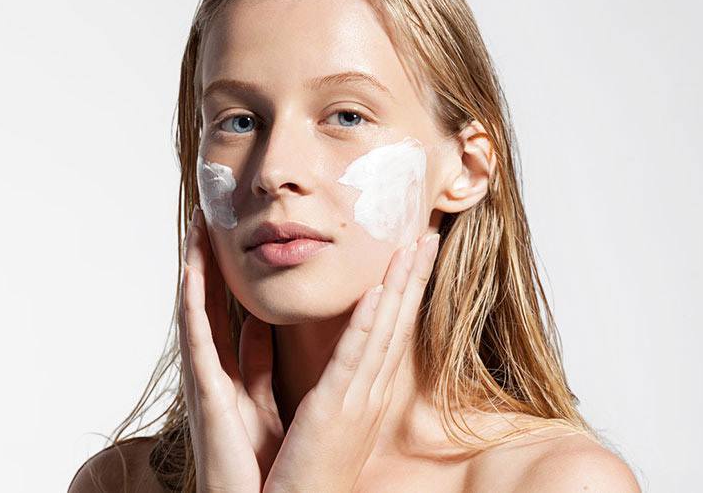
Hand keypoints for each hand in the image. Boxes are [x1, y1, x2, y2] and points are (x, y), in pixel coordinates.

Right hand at [179, 206, 284, 492]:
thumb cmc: (260, 461)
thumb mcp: (262, 397)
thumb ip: (257, 360)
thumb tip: (259, 322)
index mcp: (236, 371)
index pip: (231, 309)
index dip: (228, 274)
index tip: (233, 237)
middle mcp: (216, 369)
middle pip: (211, 302)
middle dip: (209, 260)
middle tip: (209, 216)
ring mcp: (207, 379)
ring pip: (199, 309)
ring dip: (196, 267)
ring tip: (197, 227)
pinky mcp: (206, 392)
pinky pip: (198, 337)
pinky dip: (193, 301)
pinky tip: (192, 270)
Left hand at [262, 231, 440, 492]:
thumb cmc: (301, 468)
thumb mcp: (308, 412)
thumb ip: (302, 369)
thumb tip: (274, 330)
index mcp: (363, 390)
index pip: (388, 329)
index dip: (403, 289)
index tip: (412, 254)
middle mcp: (370, 391)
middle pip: (396, 323)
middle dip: (413, 277)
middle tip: (429, 235)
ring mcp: (358, 399)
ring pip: (384, 331)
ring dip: (400, 286)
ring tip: (415, 247)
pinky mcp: (336, 409)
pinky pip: (354, 359)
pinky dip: (367, 324)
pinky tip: (378, 293)